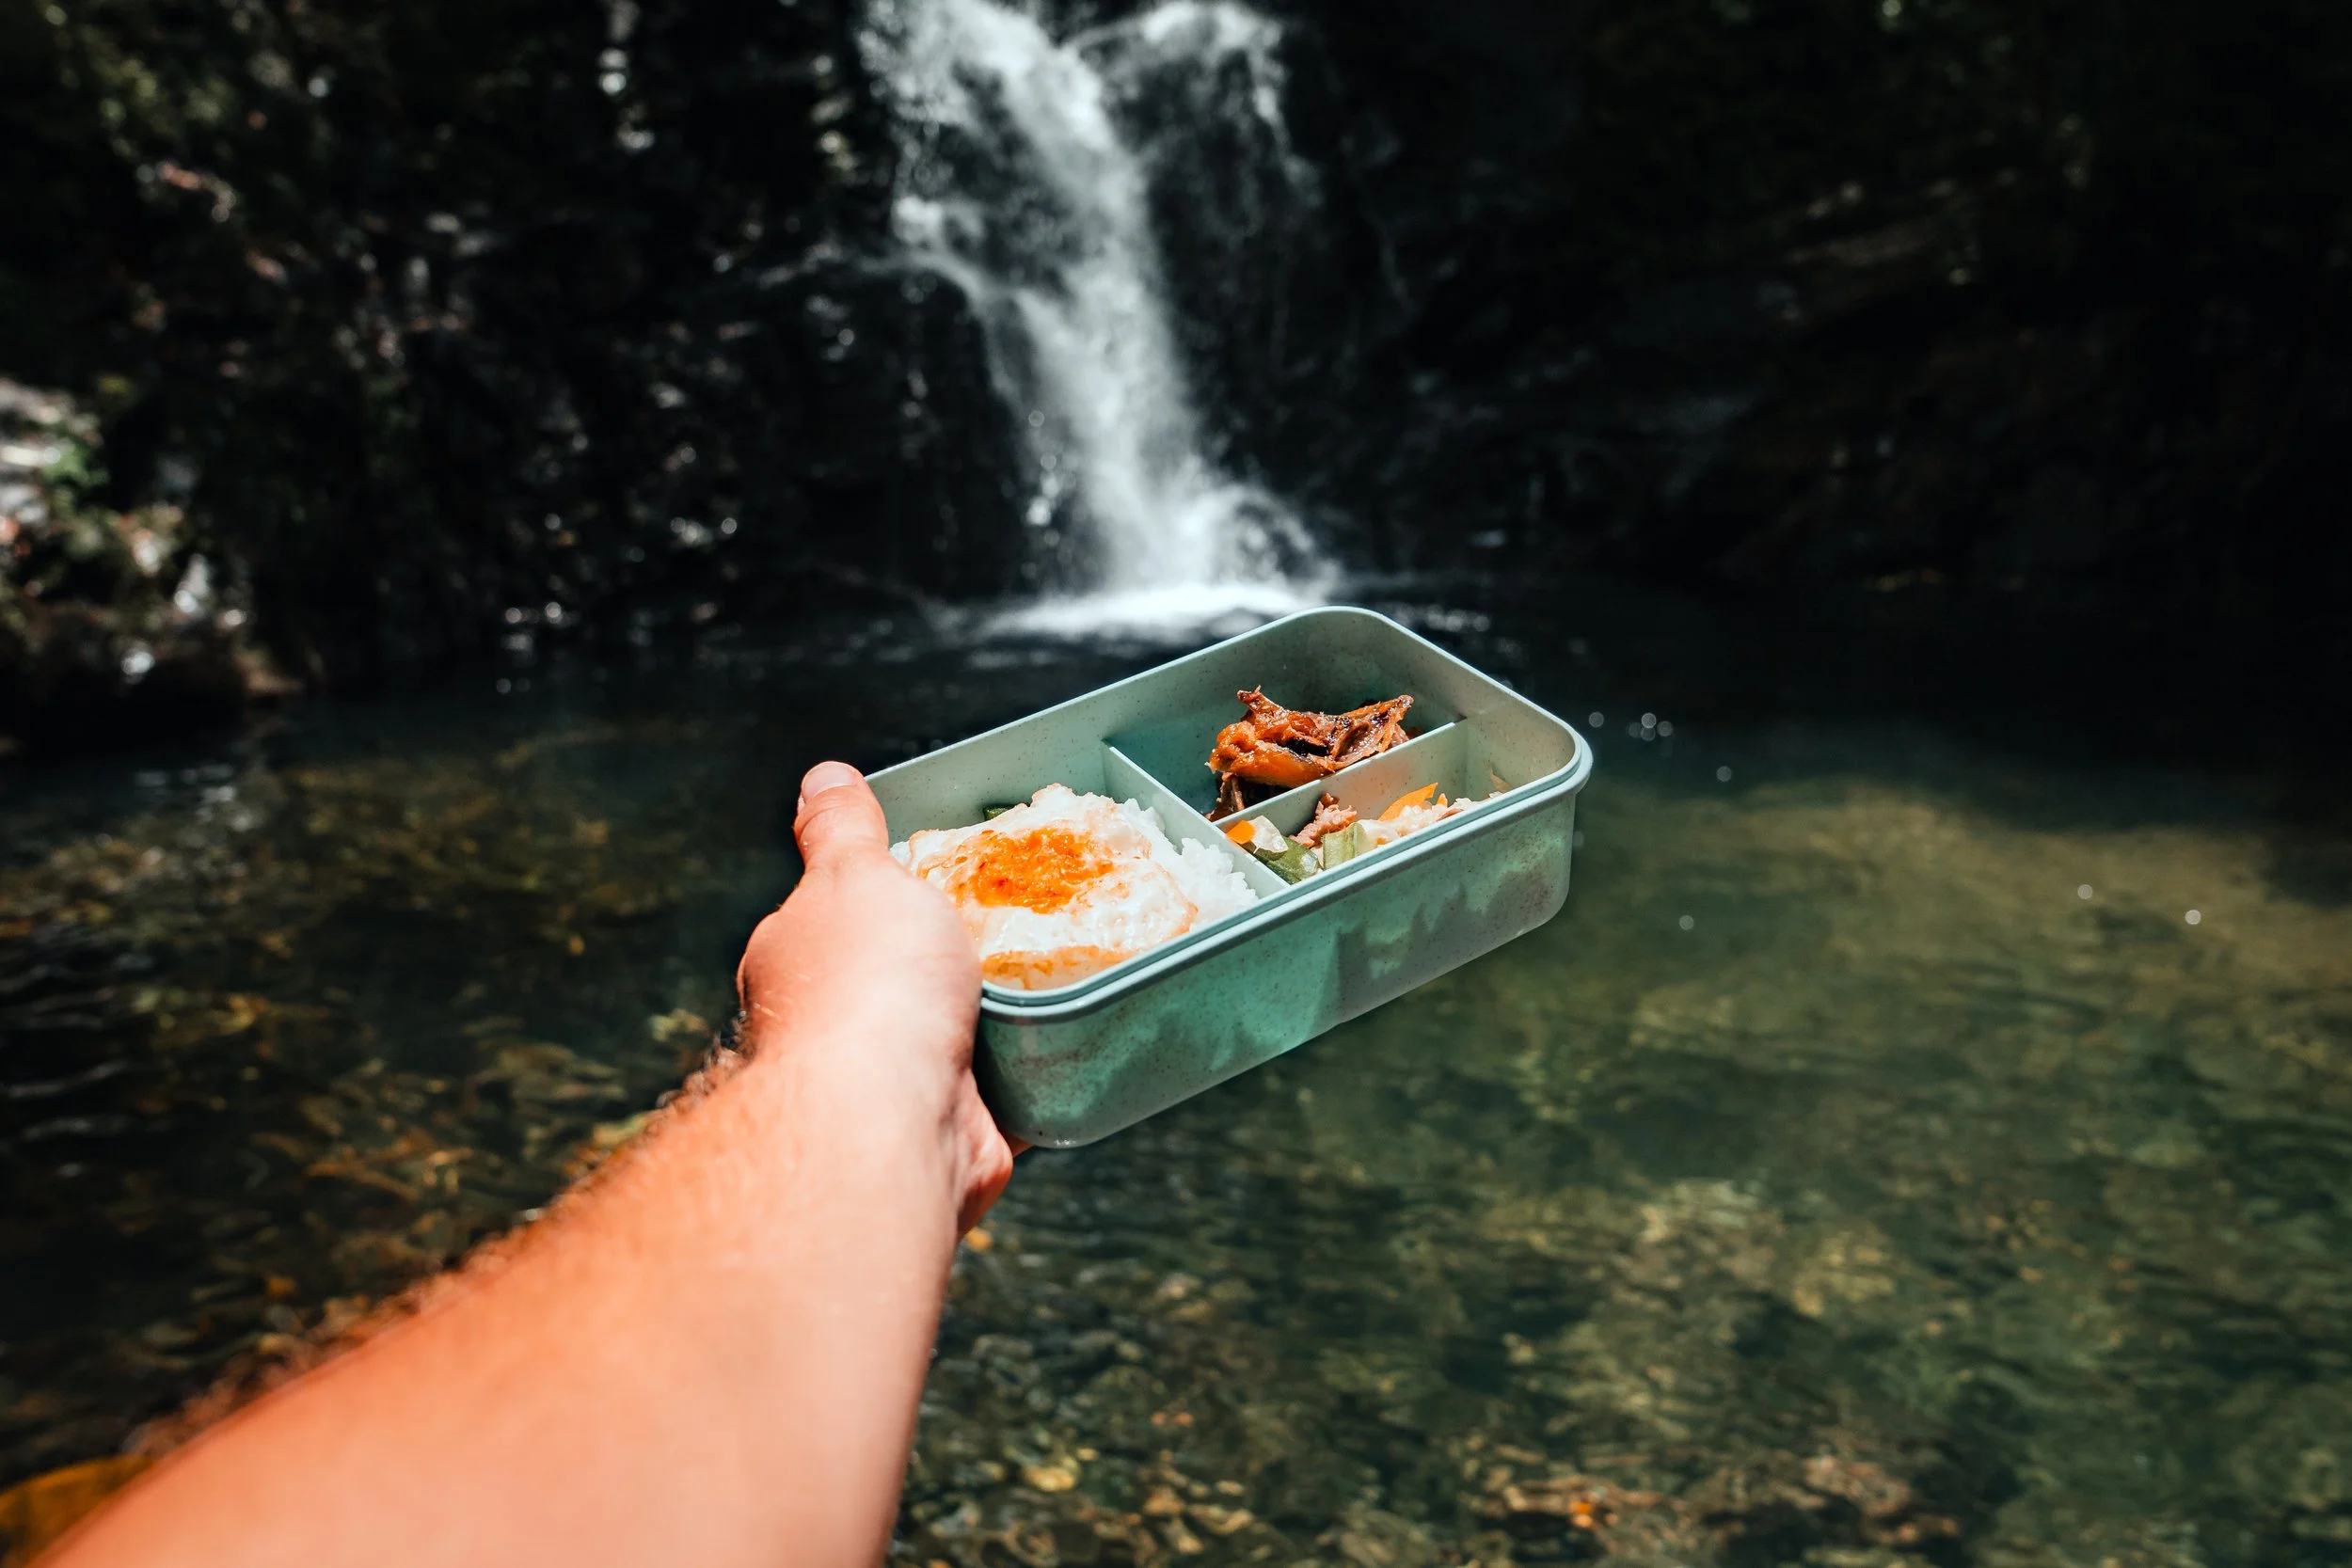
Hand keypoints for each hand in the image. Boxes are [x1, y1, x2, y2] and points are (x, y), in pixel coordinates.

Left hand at [737, 762, 1015, 1232]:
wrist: (892, 1117)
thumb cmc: (866, 986)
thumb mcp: (856, 874)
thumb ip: (842, 829)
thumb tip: (822, 779)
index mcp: (795, 965)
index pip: (832, 919)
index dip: (881, 896)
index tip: (938, 878)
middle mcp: (831, 1031)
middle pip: (900, 979)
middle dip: (950, 958)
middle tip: (1017, 920)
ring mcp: (888, 1087)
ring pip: (956, 1037)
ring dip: (999, 1016)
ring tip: (1057, 970)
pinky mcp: (951, 1131)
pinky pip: (1006, 1093)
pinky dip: (1037, 1071)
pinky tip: (1072, 1038)